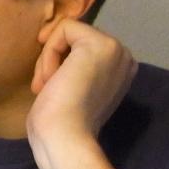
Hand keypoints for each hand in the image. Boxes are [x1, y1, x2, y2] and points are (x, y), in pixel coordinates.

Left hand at [26, 20, 136, 168]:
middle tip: (44, 89)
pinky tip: (50, 79)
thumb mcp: (71, 91)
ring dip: (48, 59)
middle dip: (52, 60)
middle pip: (74, 38)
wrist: (64, 139)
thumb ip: (76, 71)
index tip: (48, 89)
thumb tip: (60, 59)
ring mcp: (115, 49)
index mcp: (120, 71)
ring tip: (46, 86)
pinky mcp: (100, 44)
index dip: (58, 63)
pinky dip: (49, 53)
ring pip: (68, 33)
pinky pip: (64, 29)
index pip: (81, 48)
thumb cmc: (59, 126)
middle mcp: (124, 58)